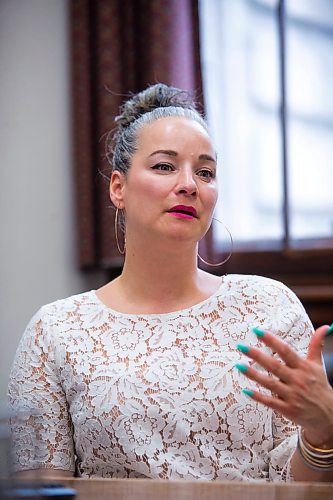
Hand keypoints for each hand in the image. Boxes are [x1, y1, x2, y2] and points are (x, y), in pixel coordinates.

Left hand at [236, 325, 332, 447]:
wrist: (328, 415)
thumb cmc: (319, 386)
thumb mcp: (318, 365)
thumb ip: (316, 345)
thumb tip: (324, 327)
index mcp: (303, 367)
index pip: (285, 351)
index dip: (271, 340)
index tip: (257, 331)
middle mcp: (297, 380)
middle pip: (274, 365)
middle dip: (257, 355)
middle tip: (241, 346)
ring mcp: (292, 395)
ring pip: (270, 383)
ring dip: (254, 375)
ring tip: (239, 365)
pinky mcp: (288, 409)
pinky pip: (270, 402)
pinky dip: (258, 397)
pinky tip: (246, 391)